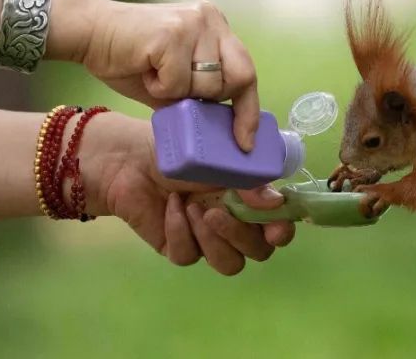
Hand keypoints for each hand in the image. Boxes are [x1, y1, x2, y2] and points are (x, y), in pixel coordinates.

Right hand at [79, 0, 259, 150]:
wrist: (90, 32)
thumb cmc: (131, 59)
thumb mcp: (174, 79)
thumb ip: (199, 94)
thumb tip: (222, 131)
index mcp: (215, 26)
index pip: (246, 70)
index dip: (248, 109)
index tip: (246, 142)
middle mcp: (210, 19)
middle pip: (240, 76)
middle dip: (214, 100)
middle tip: (184, 100)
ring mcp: (193, 23)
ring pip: (207, 85)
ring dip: (178, 93)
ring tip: (155, 75)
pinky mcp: (173, 33)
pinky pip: (178, 83)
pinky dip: (159, 88)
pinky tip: (145, 70)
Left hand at [82, 112, 294, 275]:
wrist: (135, 158)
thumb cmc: (182, 151)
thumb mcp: (220, 160)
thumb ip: (250, 182)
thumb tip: (276, 202)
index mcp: (250, 201)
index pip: (278, 228)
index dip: (281, 232)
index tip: (274, 227)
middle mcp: (234, 224)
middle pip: (258, 252)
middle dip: (241, 235)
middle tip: (217, 213)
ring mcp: (207, 240)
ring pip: (228, 264)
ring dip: (212, 239)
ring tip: (193, 208)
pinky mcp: (179, 248)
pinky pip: (188, 256)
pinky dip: (179, 230)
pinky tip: (171, 206)